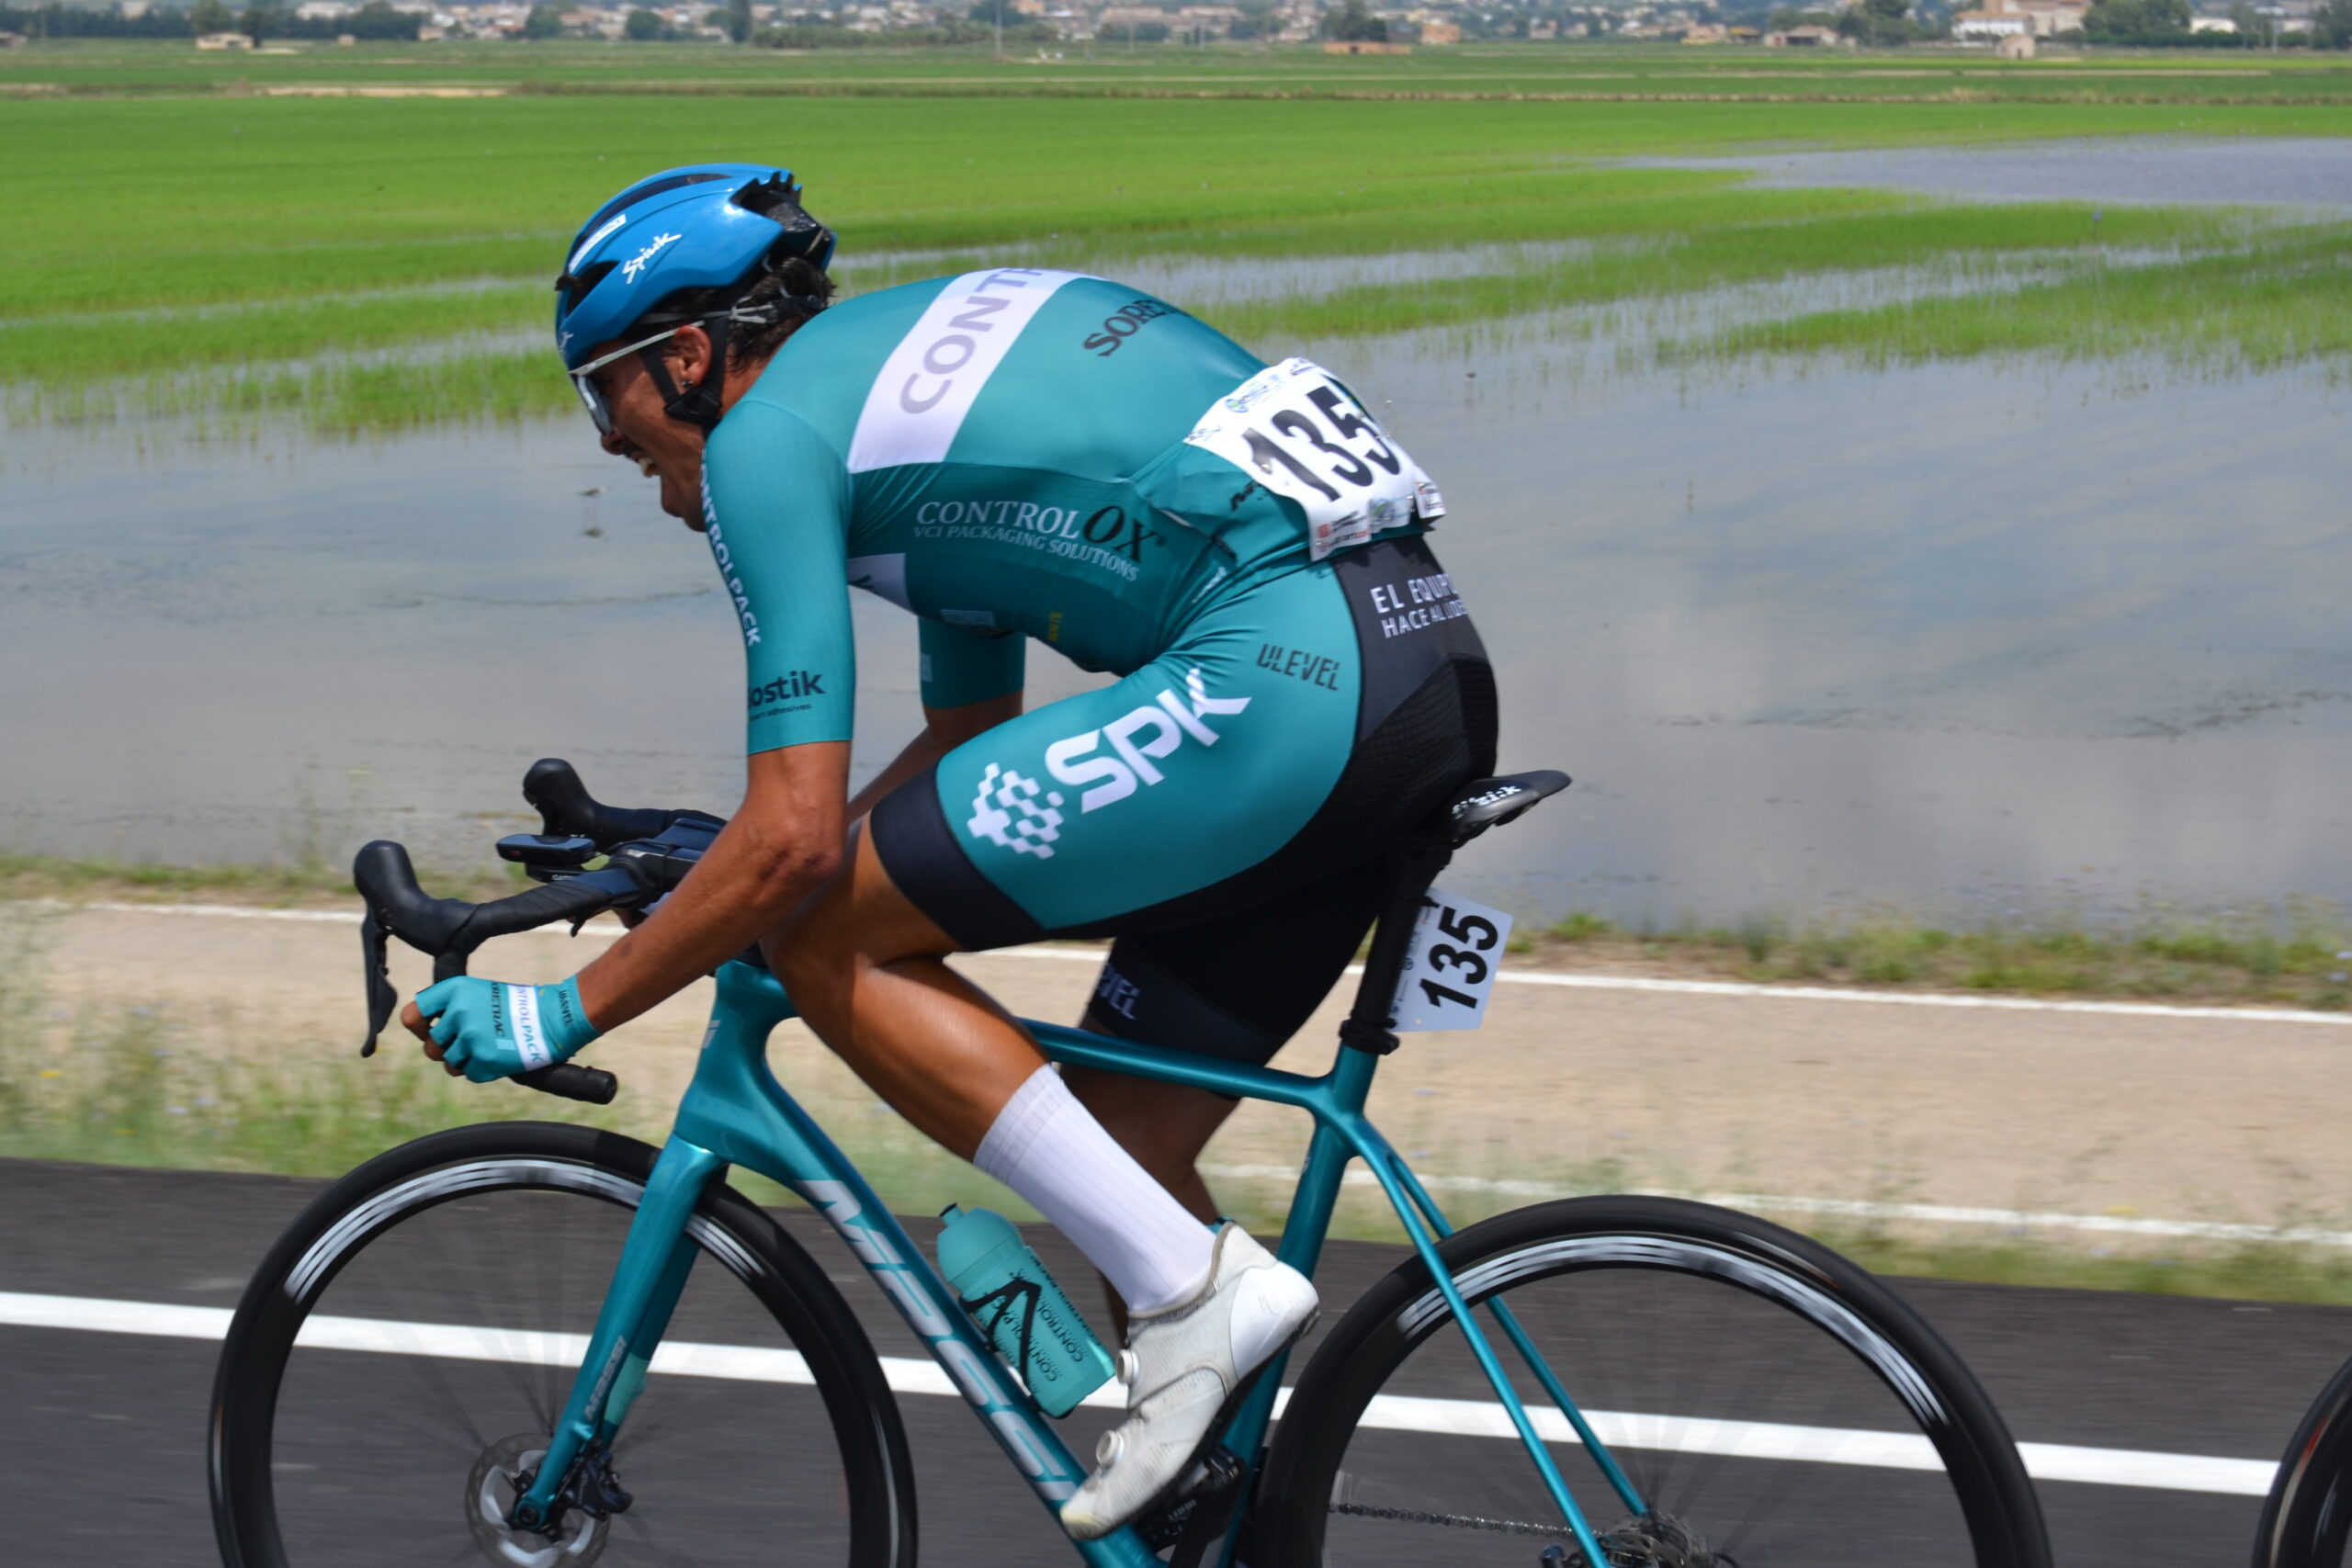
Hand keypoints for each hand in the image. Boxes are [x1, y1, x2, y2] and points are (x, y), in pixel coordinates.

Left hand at [402, 976, 601, 1083]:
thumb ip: (449, 1007)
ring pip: (449, 1063)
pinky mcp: (483, 1060)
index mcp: (455, 991)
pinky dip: (483, 1070)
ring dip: (466, 1061)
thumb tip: (422, 1030)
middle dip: (447, 1049)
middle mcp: (459, 1013)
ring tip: (488, 1048)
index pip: (412, 1015)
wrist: (550, 1019)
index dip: (418, 1027)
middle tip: (470, 1041)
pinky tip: (498, 1055)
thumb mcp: (478, 992)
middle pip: (431, 1046)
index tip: (429, 1030)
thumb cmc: (514, 1006)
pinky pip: (470, 1074)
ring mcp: (470, 1038)